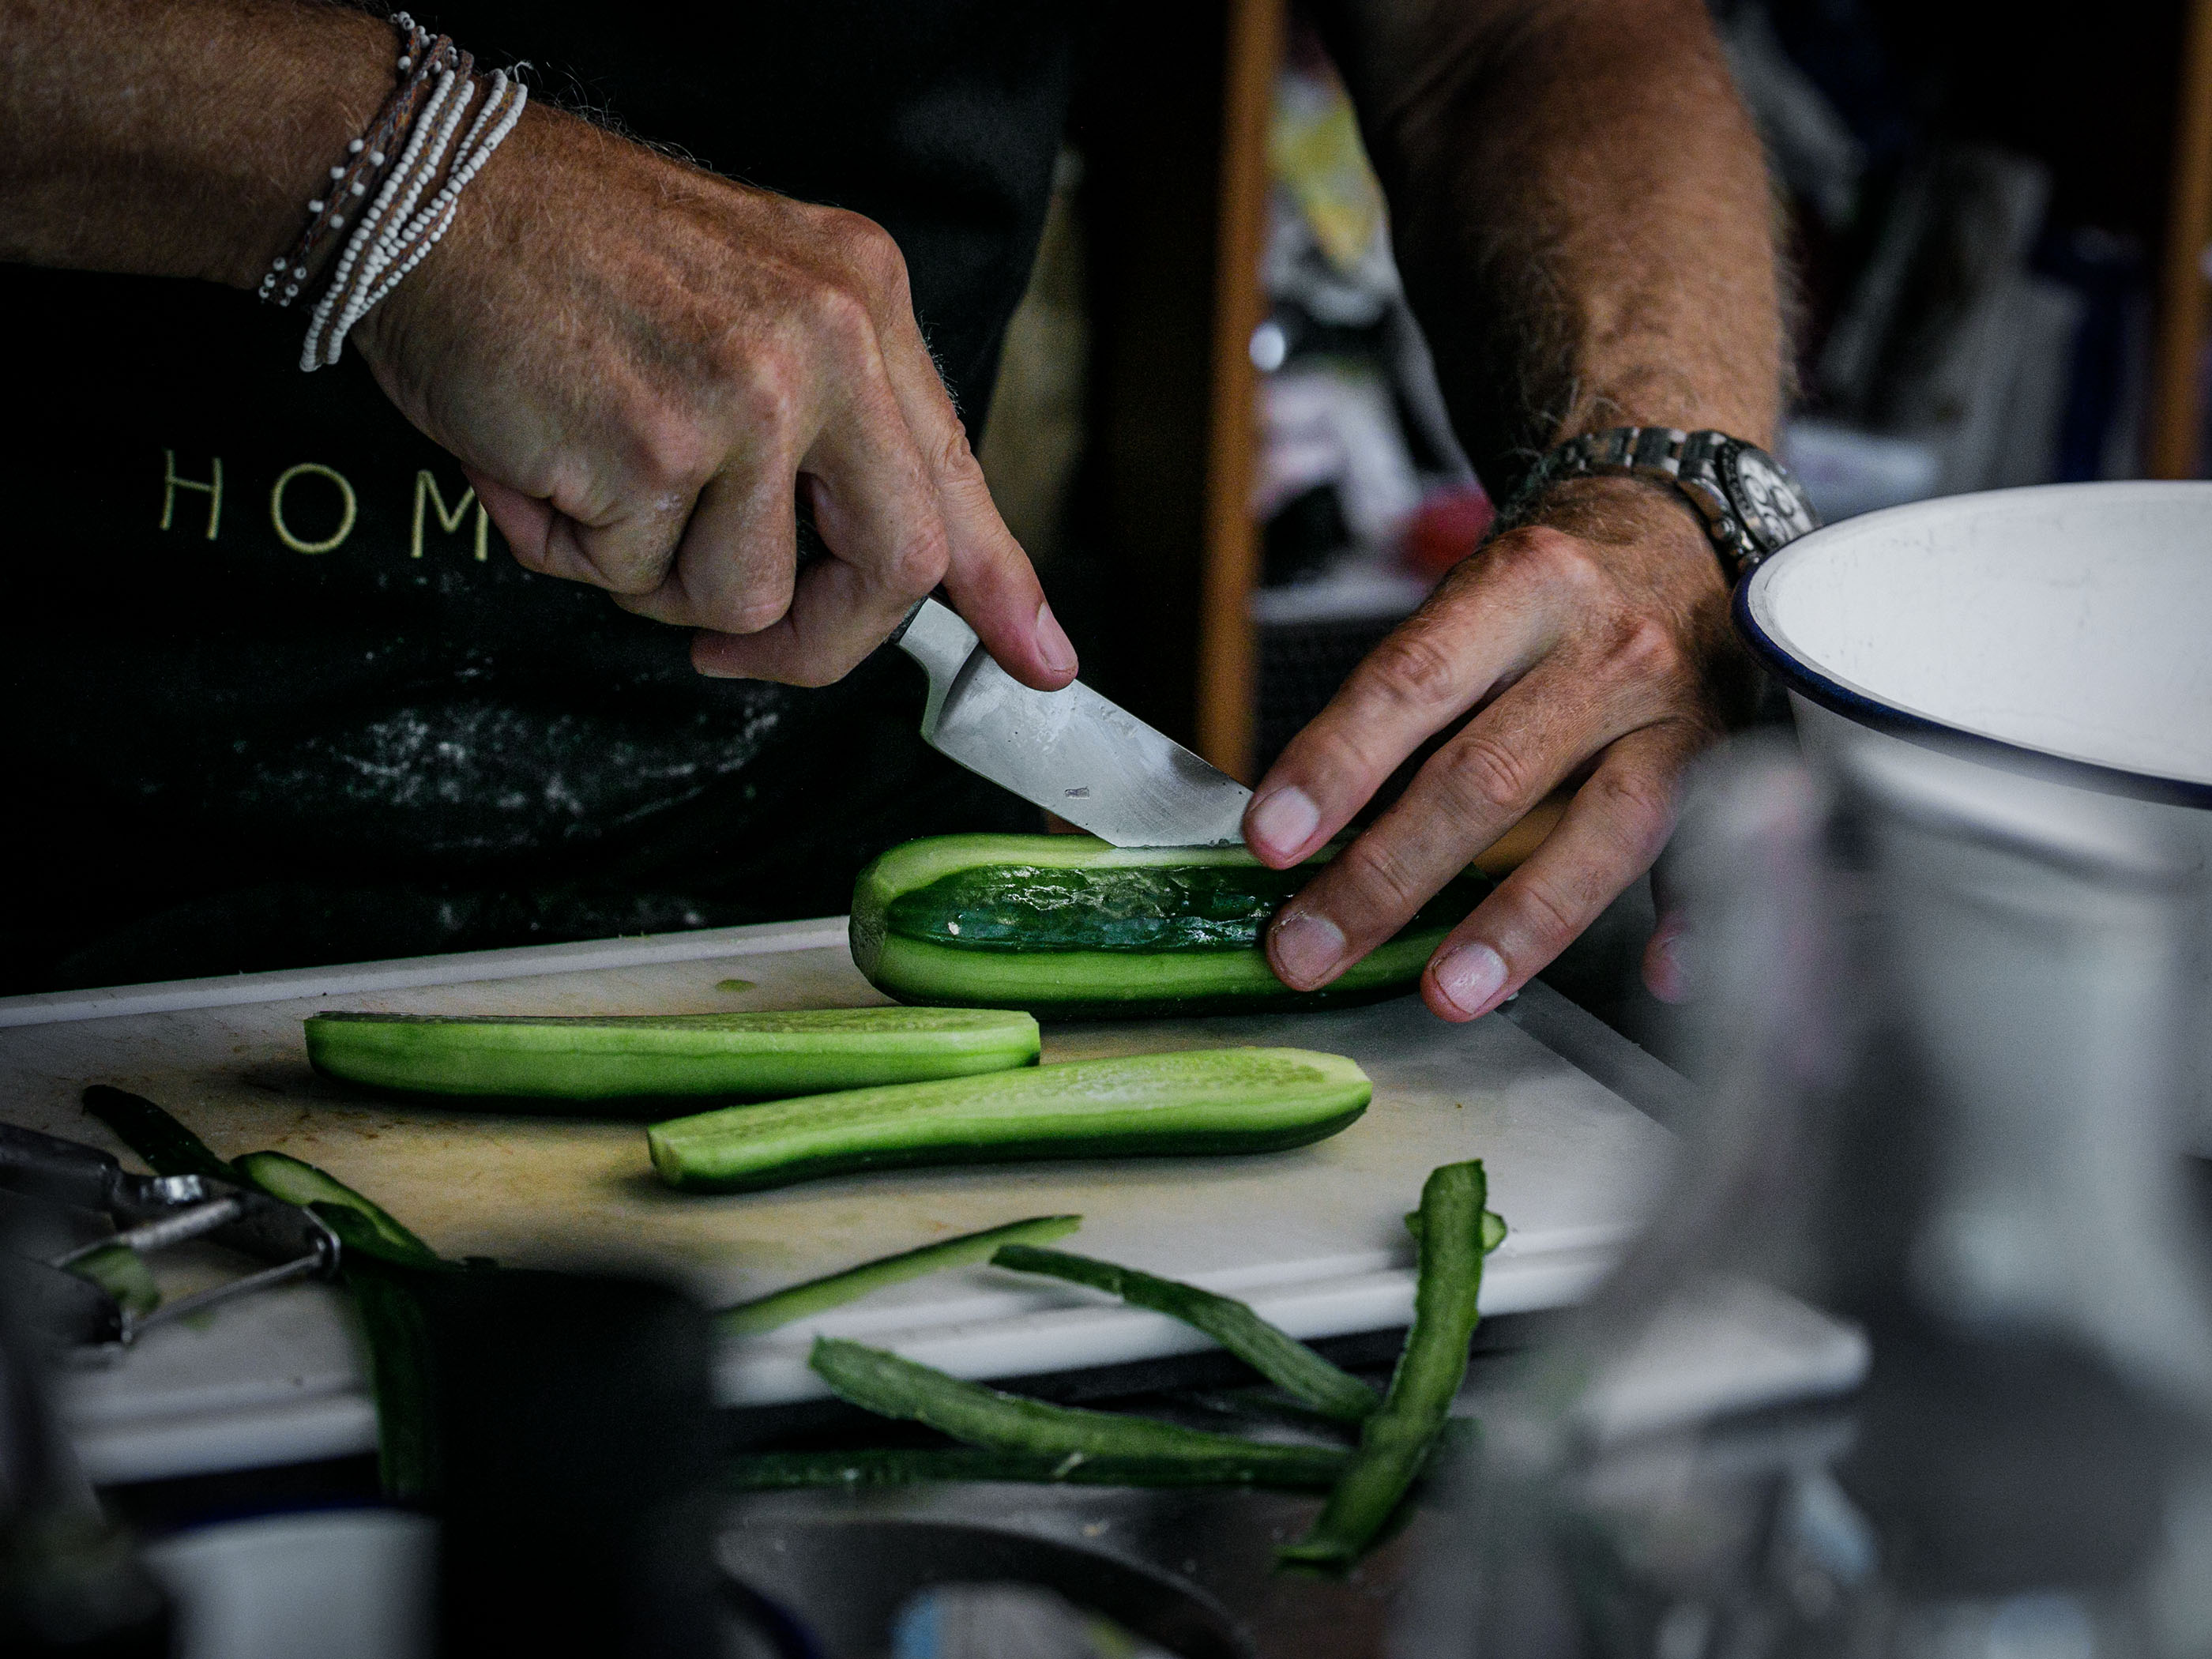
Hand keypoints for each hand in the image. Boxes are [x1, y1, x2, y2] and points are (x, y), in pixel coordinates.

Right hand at [354, 103, 1075, 690]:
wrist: (425, 187)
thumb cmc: (565, 259)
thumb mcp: (742, 304)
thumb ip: (823, 427)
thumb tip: (887, 569)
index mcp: (860, 299)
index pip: (954, 470)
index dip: (1000, 583)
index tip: (1040, 659)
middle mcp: (828, 341)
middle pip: (897, 564)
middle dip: (817, 640)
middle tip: (739, 649)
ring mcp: (752, 396)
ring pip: (746, 595)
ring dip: (654, 576)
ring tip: (593, 474)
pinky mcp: (659, 449)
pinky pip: (636, 579)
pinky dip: (572, 548)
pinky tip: (539, 459)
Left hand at [1242, 478, 1752, 1019]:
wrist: (1683, 528)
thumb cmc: (1549, 586)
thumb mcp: (1470, 602)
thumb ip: (1403, 701)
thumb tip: (1302, 828)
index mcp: (1520, 587)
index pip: (1411, 681)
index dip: (1336, 763)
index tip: (1271, 840)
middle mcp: (1605, 647)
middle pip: (1488, 775)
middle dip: (1387, 876)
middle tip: (1310, 949)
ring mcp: (1675, 709)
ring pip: (1600, 828)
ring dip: (1515, 923)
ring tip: (1444, 992)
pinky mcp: (1725, 760)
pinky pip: (1699, 850)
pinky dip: (1687, 919)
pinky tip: (1656, 975)